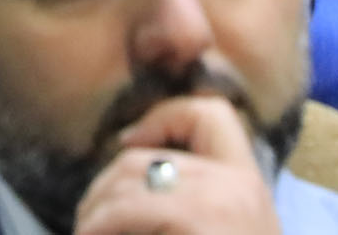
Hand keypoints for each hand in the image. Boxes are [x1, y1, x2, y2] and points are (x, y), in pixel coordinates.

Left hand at [75, 97, 281, 234]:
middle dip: (107, 184)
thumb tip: (133, 166)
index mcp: (251, 186)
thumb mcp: (223, 224)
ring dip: (96, 210)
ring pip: (131, 177)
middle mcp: (241, 186)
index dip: (163, 118)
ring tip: (86, 231)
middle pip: (149, 154)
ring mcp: (222, 203)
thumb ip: (194, 198)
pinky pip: (127, 209)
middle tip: (88, 218)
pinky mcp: (201, 220)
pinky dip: (98, 225)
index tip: (129, 145)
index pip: (212, 114)